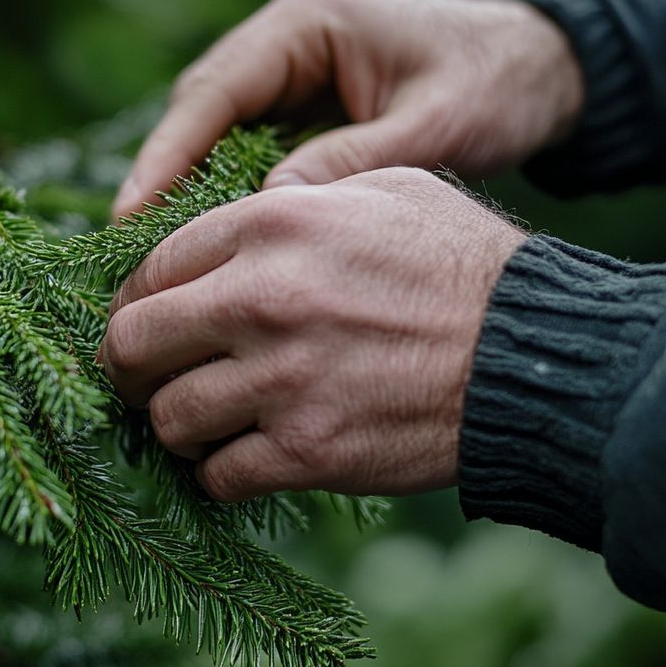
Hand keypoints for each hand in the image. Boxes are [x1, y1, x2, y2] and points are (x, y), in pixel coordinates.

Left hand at [100, 168, 525, 499]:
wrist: (535, 355)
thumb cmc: (462, 264)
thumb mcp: (381, 190)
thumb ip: (294, 202)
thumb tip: (233, 226)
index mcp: (271, 225)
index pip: (150, 266)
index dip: (136, 298)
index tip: (146, 319)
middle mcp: (260, 299)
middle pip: (132, 343)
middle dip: (130, 365)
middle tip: (147, 377)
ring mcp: (280, 381)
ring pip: (170, 416)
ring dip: (178, 423)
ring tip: (204, 419)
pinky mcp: (307, 452)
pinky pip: (218, 476)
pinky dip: (221, 472)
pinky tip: (245, 457)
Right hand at [112, 0, 582, 218]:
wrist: (545, 68)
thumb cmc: (499, 86)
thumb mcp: (433, 129)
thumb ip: (349, 165)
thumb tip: (266, 210)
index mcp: (312, 18)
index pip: (217, 87)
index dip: (167, 153)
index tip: (130, 213)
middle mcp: (289, 32)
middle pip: (202, 105)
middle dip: (165, 172)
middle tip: (131, 246)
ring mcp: (293, 61)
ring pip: (216, 124)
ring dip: (188, 182)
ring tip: (158, 251)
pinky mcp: (304, 92)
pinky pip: (247, 138)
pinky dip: (226, 183)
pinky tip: (211, 234)